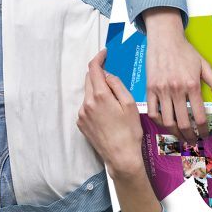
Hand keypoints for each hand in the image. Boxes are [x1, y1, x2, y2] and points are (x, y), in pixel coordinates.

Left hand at [77, 49, 144, 179]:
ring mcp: (82, 115)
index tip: (104, 54)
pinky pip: (87, 107)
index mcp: (100, 96)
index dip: (98, 58)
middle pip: (89, 80)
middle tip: (112, 76)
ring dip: (97, 91)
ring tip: (113, 101)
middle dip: (98, 74)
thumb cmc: (129, 132)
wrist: (121, 157)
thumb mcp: (130, 104)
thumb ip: (117, 85)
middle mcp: (87, 103)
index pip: (93, 69)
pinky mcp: (81, 124)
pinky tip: (107, 113)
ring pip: (88, 94)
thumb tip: (108, 75)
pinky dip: (95, 104)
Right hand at [144, 7, 211, 141]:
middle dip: (190, 136)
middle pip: (184, 123)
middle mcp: (176, 89)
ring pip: (168, 121)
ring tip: (180, 136)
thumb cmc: (185, 51)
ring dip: (175, 133)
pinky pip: (153, 112)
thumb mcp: (204, 65)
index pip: (200, 115)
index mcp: (192, 85)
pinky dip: (159, 122)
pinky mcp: (150, 89)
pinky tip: (166, 124)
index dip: (203, 129)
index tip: (205, 135)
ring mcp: (161, 90)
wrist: (164, 38)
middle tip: (193, 141)